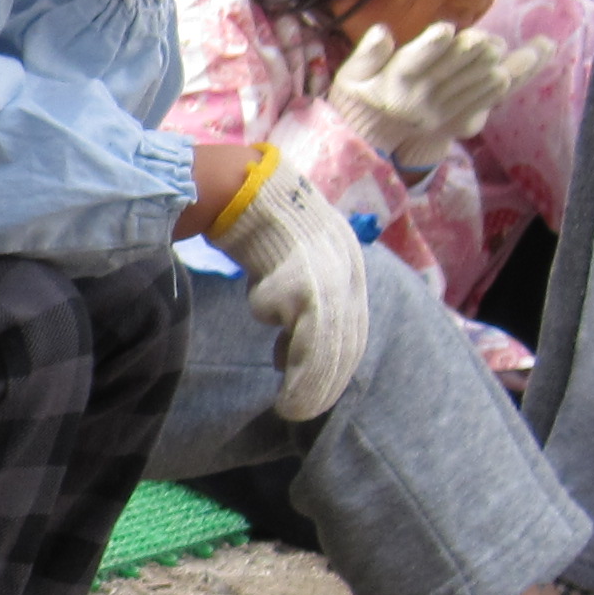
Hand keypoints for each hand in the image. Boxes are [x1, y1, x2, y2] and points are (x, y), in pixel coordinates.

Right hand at [207, 148, 368, 420]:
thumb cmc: (260, 223)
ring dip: (313, 380)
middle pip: (347, 338)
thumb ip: (299, 292)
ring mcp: (330, 276)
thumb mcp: (292, 256)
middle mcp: (348, 269)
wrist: (240, 185)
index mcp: (349, 263)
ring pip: (331, 342)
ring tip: (294, 407)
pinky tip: (282, 371)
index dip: (337, 361)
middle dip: (328, 379)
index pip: (353, 325)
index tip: (317, 386)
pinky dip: (300, 364)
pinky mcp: (305, 282)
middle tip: (304, 408)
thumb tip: (291, 341)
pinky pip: (308, 334)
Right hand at [329, 21, 551, 168]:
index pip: (416, 60)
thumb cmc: (360, 96)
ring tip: (495, 47)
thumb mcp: (351, 75)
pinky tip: (500, 69)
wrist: (369, 139)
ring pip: (475, 81)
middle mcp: (420, 96)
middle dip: (474, 46)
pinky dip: (495, 83)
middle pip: (455, 67)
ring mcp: (440, 110)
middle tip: (483, 36)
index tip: (446, 28)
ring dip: (489, 62)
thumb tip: (383, 31)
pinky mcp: (454, 120)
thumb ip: (367, 53)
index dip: (434, 43)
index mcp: (394, 81)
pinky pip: (484, 99)